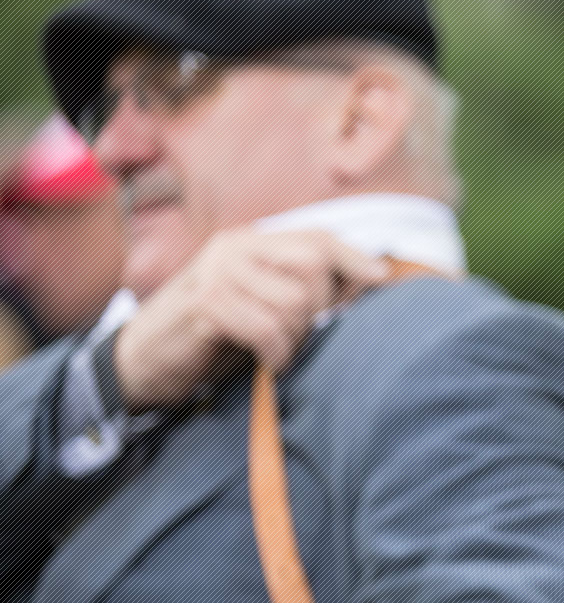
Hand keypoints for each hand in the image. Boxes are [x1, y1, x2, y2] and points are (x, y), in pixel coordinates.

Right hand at [113, 229, 390, 410]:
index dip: (354, 258)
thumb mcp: (257, 303)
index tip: (383, 278)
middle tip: (302, 336)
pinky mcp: (205, 306)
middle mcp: (234, 249)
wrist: (141, 361)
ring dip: (297, 338)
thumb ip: (297, 287)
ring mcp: (217, 274)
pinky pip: (268, 328)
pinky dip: (277, 353)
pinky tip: (269, 364)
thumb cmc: (210, 336)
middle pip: (314, 268)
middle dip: (321, 308)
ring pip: (295, 302)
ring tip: (279, 351)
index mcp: (249, 242)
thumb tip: (367, 282)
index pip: (317, 238)